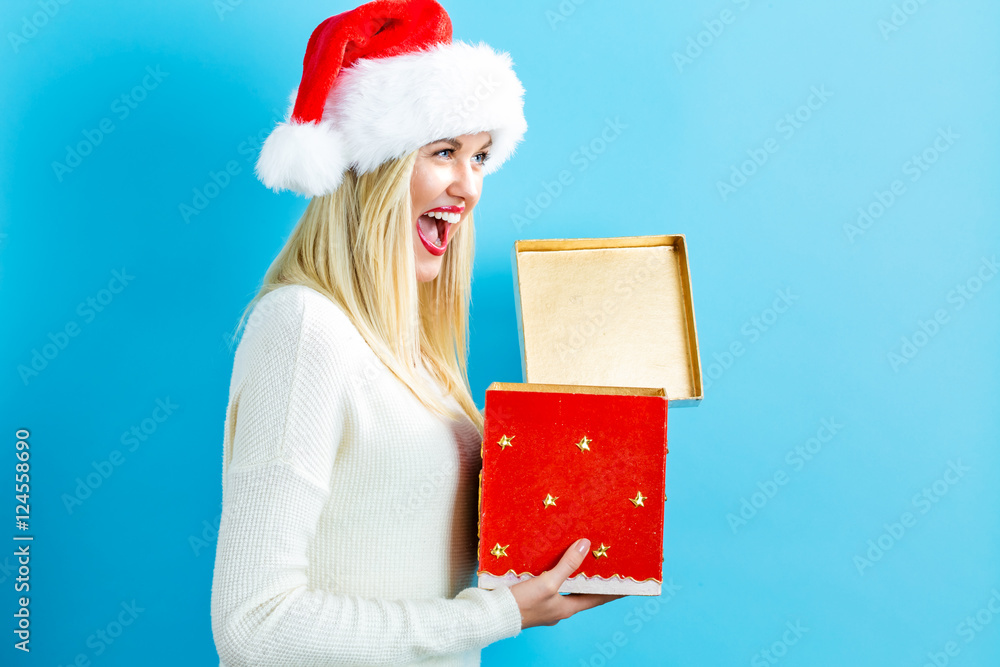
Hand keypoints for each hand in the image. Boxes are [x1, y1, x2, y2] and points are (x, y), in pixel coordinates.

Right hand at [509, 538, 624, 628]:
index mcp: (567, 608)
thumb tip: (586, 545)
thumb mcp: (548, 583)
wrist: (492, 614)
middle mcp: (558, 608)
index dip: (613, 590)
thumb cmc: (522, 603)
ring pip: (565, 587)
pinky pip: (550, 583)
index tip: (629, 583)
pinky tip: (552, 561)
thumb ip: (567, 564)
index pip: (598, 598)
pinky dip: (556, 572)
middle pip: (582, 591)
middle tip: (604, 562)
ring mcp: (545, 604)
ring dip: (572, 573)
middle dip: (592, 578)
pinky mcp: (532, 598)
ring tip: (580, 557)